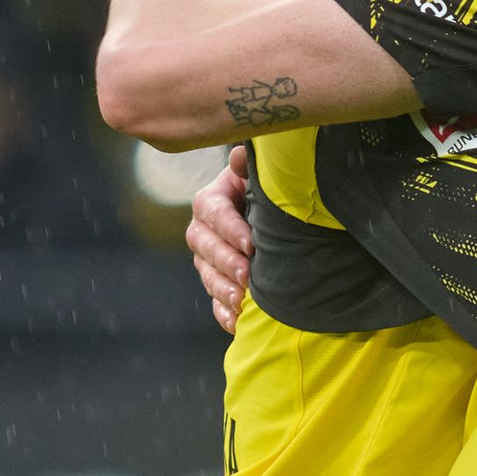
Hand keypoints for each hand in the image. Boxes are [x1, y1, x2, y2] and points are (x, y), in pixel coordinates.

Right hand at [186, 144, 254, 333]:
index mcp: (211, 200)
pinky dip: (225, 312)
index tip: (251, 243)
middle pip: (206, 247)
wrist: (273, 213)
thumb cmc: (265, 188)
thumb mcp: (258, 174)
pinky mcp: (217, 281)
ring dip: (223, 289)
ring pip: (208, 275)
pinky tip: (237, 321)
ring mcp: (207, 259)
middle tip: (248, 275)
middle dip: (227, 262)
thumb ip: (248, 166)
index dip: (229, 228)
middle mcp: (203, 230)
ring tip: (242, 299)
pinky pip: (214, 300)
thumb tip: (240, 155)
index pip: (212, 212)